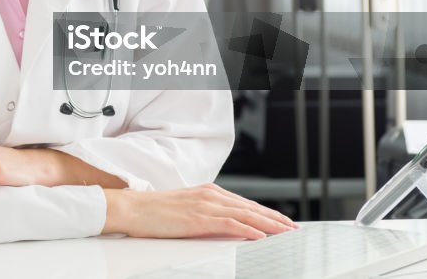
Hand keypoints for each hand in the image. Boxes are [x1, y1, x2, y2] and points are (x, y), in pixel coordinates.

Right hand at [104, 183, 297, 239]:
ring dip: (269, 224)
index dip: (265, 212)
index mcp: (207, 191)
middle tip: (293, 227)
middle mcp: (210, 195)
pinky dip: (250, 229)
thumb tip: (223, 225)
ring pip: (246, 214)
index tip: (282, 221)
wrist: (132, 209)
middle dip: (274, 218)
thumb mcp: (185, 209)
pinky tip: (262, 236)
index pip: (244, 203)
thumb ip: (205, 213)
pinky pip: (232, 224)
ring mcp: (205, 205)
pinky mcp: (199, 218)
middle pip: (250, 207)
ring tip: (286, 232)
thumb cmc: (153, 212)